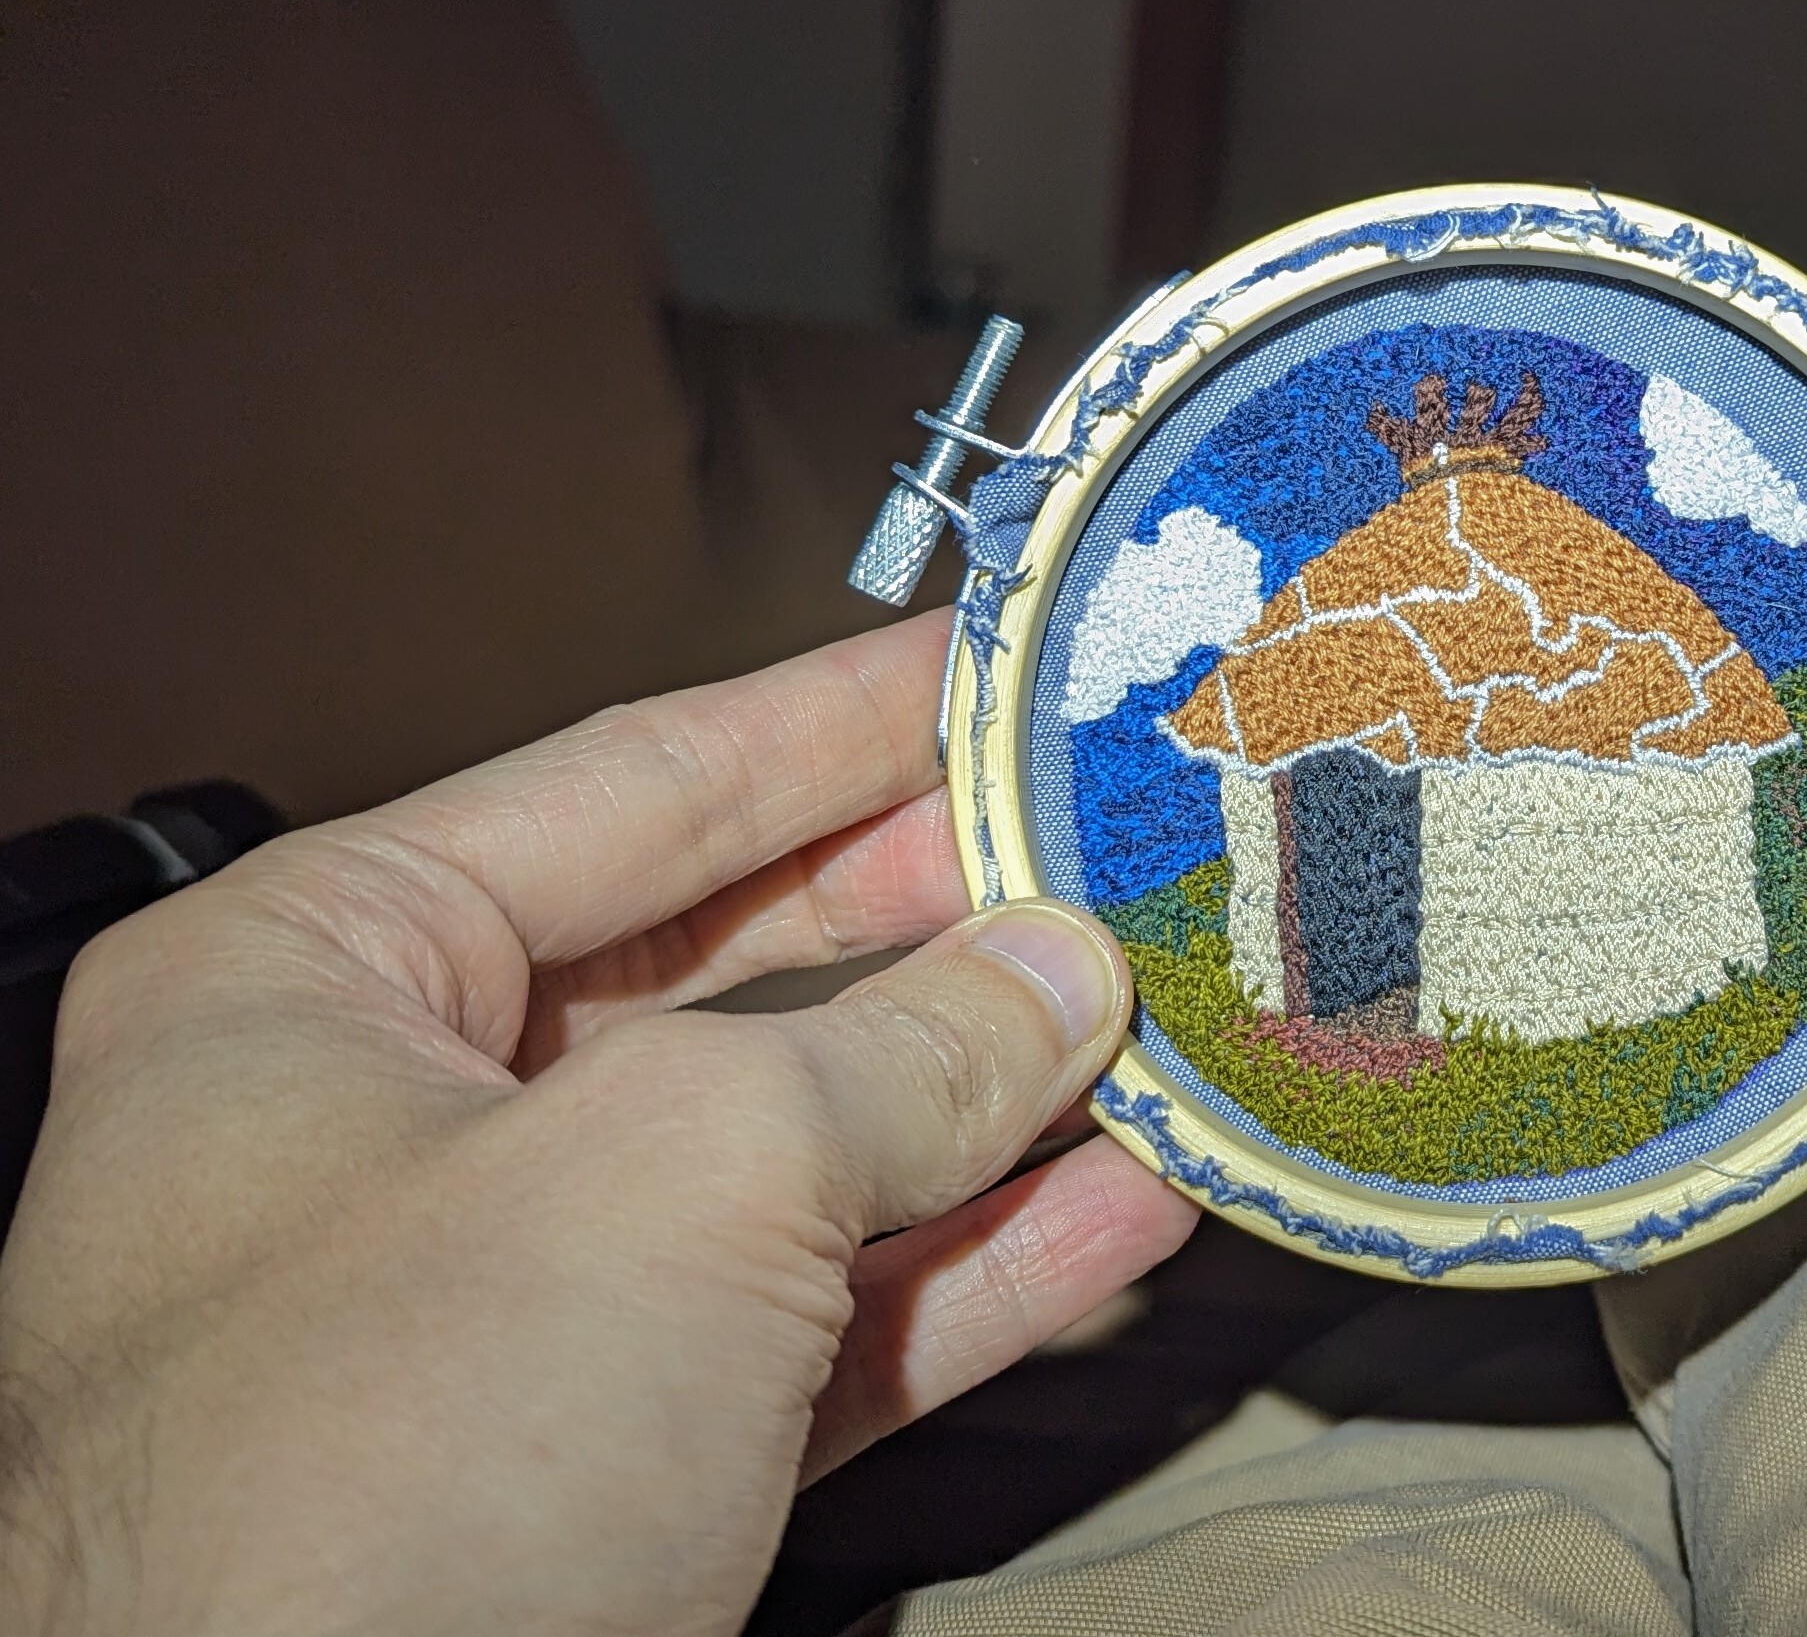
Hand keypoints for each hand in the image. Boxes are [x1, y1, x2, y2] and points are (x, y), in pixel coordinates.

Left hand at [0, 611, 1195, 1634]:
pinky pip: (814, 1332)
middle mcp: (397, 1130)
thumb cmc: (384, 1479)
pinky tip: (1122, 1215)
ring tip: (1153, 1022)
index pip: (633, 780)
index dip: (837, 712)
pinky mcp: (605, 1475)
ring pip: (794, 1161)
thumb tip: (1062, 972)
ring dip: (987, 1104)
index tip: (992, 660)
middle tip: (1105, 842)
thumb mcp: (679, 1177)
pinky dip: (969, 1279)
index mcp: (319, 983)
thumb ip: (898, 1051)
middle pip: (727, 963)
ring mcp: (506, 1315)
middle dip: (932, 912)